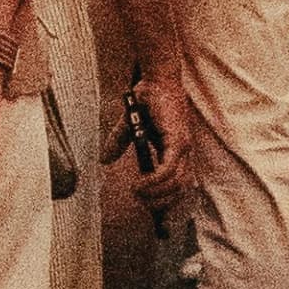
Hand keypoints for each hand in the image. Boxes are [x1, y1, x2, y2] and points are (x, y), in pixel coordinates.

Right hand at [116, 51, 195, 200]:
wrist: (154, 81)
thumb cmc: (147, 100)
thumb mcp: (129, 127)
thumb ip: (119, 143)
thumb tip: (104, 160)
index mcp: (176, 151)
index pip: (178, 184)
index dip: (166, 199)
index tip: (150, 206)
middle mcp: (184, 151)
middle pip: (179, 188)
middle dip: (161, 202)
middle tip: (141, 202)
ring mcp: (183, 147)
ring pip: (175, 183)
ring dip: (156, 194)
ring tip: (137, 193)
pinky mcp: (178, 141)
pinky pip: (168, 170)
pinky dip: (155, 181)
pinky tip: (140, 185)